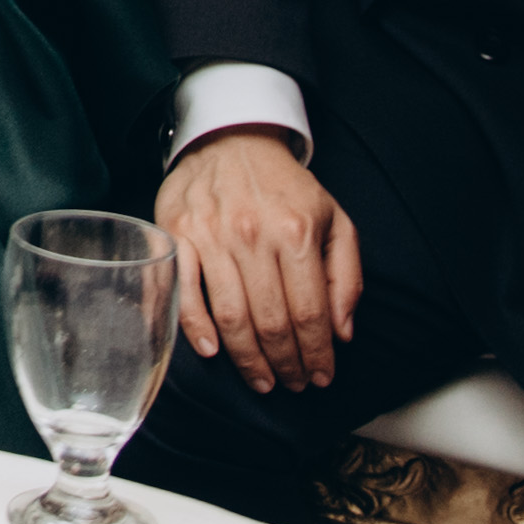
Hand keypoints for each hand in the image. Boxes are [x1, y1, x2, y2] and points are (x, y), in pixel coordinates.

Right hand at [159, 127, 360, 396]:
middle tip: (292, 384)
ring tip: (262, 380)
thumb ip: (346, 277)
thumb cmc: (286, 187)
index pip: (310, 313)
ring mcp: (211, 235)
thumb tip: (342, 333)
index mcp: (296, 231)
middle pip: (271, 321)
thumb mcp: (335, 220)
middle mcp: (253, 235)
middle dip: (286, 364)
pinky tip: (213, 352)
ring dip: (248, 359)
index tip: (321, 377)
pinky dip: (196, 327)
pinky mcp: (177, 233)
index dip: (318, 354)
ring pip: (231, 315)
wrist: (231, 138)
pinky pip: (185, 291)